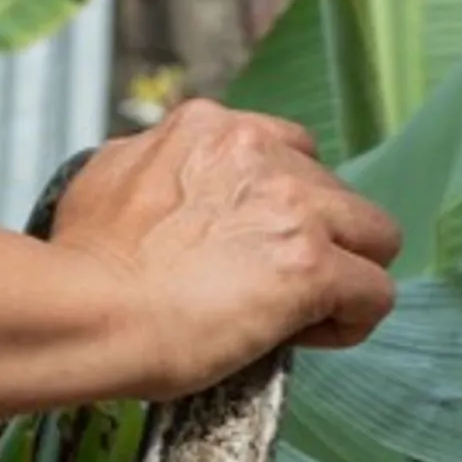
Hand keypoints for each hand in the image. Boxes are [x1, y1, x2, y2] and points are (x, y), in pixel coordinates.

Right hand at [45, 98, 401, 399]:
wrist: (90, 307)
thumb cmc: (86, 258)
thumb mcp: (110, 172)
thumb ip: (152, 161)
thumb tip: (159, 178)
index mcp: (210, 126)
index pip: (286, 147)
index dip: (279, 202)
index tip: (254, 242)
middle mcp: (259, 150)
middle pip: (334, 189)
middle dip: (316, 234)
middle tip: (273, 282)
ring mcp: (293, 204)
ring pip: (374, 232)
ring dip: (346, 270)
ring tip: (301, 312)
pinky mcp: (313, 265)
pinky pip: (375, 292)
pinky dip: (352, 318)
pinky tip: (311, 335)